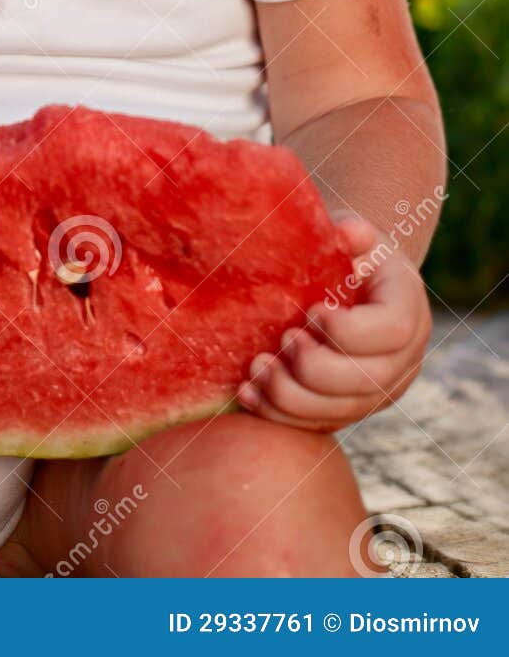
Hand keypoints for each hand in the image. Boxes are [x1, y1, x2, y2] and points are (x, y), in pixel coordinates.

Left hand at [236, 209, 431, 431]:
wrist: (350, 280)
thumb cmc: (346, 252)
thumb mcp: (352, 235)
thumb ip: (352, 232)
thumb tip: (349, 232)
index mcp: (408, 308)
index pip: (391, 332)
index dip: (349, 330)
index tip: (312, 310)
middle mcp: (403, 358)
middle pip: (367, 382)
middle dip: (316, 368)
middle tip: (283, 338)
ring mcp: (378, 390)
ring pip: (340, 411)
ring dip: (291, 395)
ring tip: (257, 366)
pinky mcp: (348, 408)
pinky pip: (317, 424)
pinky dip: (278, 414)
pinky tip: (247, 393)